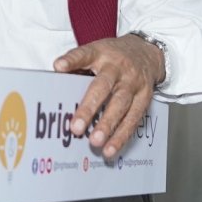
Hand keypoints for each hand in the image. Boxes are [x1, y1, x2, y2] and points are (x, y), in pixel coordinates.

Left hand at [53, 34, 163, 159]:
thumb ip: (77, 66)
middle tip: (76, 127)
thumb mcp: (95, 52)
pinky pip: (133, 119)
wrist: (146, 52)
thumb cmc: (113, 56)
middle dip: (89, 107)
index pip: (85, 54)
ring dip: (107, 125)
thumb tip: (54, 83)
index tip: (59, 67)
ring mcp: (133, 83)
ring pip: (121, 105)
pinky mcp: (144, 97)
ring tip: (95, 142)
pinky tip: (110, 149)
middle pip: (103, 86)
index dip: (72, 60)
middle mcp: (118, 67)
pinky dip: (121, 136)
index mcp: (101, 53)